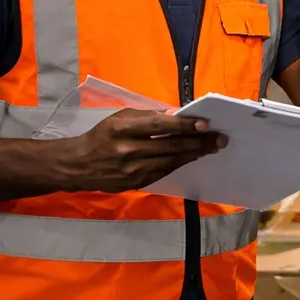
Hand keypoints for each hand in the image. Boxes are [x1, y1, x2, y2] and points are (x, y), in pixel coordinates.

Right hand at [59, 110, 225, 193]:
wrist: (79, 165)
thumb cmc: (103, 136)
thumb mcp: (120, 118)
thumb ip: (148, 117)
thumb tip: (177, 116)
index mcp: (122, 128)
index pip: (159, 126)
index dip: (184, 125)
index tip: (205, 124)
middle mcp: (127, 149)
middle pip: (170, 146)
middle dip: (198, 142)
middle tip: (220, 138)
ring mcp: (132, 169)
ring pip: (171, 160)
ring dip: (195, 153)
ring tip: (213, 147)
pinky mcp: (136, 182)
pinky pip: (165, 171)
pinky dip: (181, 162)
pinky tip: (194, 156)